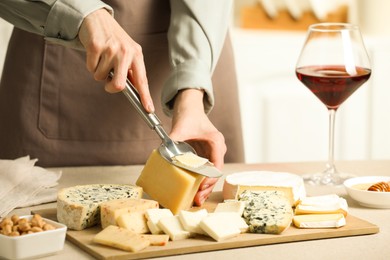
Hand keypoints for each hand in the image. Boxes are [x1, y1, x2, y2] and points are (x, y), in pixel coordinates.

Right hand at [78, 8, 153, 111]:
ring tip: (102, 59)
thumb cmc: (114, 40)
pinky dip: (91, 65)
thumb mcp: (128, 53)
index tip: (149, 109)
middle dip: (110, 88)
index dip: (145, 96)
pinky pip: (91, 68)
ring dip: (99, 72)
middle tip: (108, 83)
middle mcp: (126, 52)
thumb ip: (131, 70)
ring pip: (101, 77)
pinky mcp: (96, 47)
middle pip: (119, 85)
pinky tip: (95, 54)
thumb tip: (134, 91)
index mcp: (137, 55)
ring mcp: (111, 49)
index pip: (142, 80)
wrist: (98, 19)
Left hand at [169, 89, 226, 205]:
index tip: (200, 186)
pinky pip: (204, 171)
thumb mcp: (181, 127)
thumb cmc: (189, 115)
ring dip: (203, 187)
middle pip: (215, 173)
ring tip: (195, 200)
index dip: (209, 178)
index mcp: (216, 142)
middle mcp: (217, 149)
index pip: (217, 165)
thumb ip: (173, 140)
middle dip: (206, 188)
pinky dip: (199, 181)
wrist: (189, 107)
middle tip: (197, 200)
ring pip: (210, 174)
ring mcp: (212, 153)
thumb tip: (163, 153)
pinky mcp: (205, 156)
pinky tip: (192, 190)